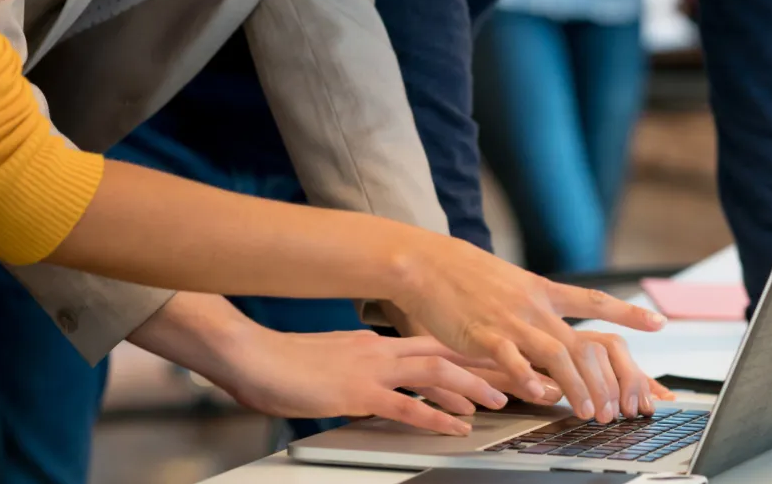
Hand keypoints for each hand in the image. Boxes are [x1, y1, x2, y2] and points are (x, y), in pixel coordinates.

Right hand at [128, 294, 505, 435]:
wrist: (251, 355)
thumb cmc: (284, 363)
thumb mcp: (334, 362)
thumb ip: (362, 370)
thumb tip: (381, 387)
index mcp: (377, 344)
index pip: (436, 344)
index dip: (472, 353)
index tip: (502, 360)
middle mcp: (381, 351)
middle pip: (447, 353)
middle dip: (486, 366)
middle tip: (520, 377)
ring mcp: (370, 370)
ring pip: (435, 373)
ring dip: (471, 387)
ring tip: (500, 401)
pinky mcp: (356, 393)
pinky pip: (405, 406)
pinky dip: (436, 416)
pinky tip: (457, 426)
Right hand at [386, 235, 665, 420]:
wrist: (428, 263)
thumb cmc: (465, 276)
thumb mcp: (509, 284)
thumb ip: (532, 307)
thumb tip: (549, 328)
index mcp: (542, 291)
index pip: (595, 302)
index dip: (628, 313)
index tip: (658, 324)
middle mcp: (534, 306)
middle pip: (582, 344)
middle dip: (604, 379)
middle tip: (618, 406)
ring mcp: (511, 320)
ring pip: (556, 355)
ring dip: (578, 387)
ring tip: (589, 412)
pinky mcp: (484, 335)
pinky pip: (512, 360)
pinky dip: (528, 378)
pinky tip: (541, 395)